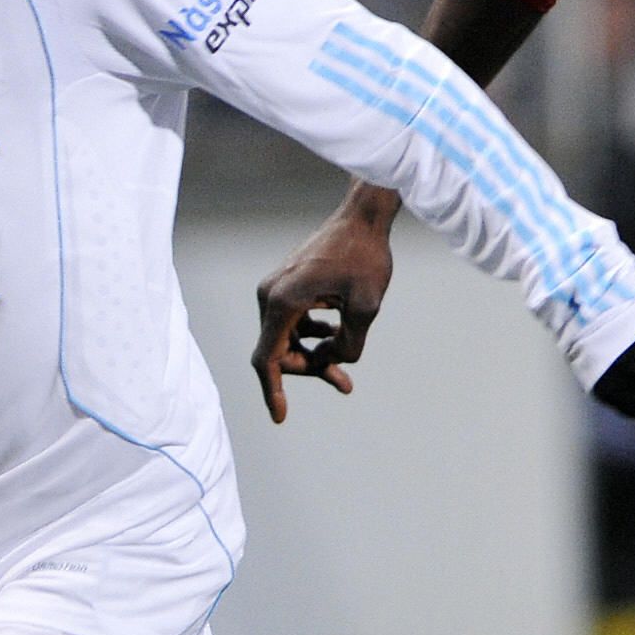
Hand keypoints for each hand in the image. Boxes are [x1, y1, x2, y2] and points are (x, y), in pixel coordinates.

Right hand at [251, 189, 397, 424]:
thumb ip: (348, 345)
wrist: (363, 217)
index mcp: (283, 302)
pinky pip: (292, 321)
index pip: (268, 358)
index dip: (273, 391)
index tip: (280, 417)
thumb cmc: (365, 257)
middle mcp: (271, 295)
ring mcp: (276, 288)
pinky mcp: (287, 284)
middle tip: (344, 384)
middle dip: (308, 370)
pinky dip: (311, 335)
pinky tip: (335, 333)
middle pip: (278, 351)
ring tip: (344, 369)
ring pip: (286, 338)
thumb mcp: (366, 308)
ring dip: (312, 355)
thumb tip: (332, 362)